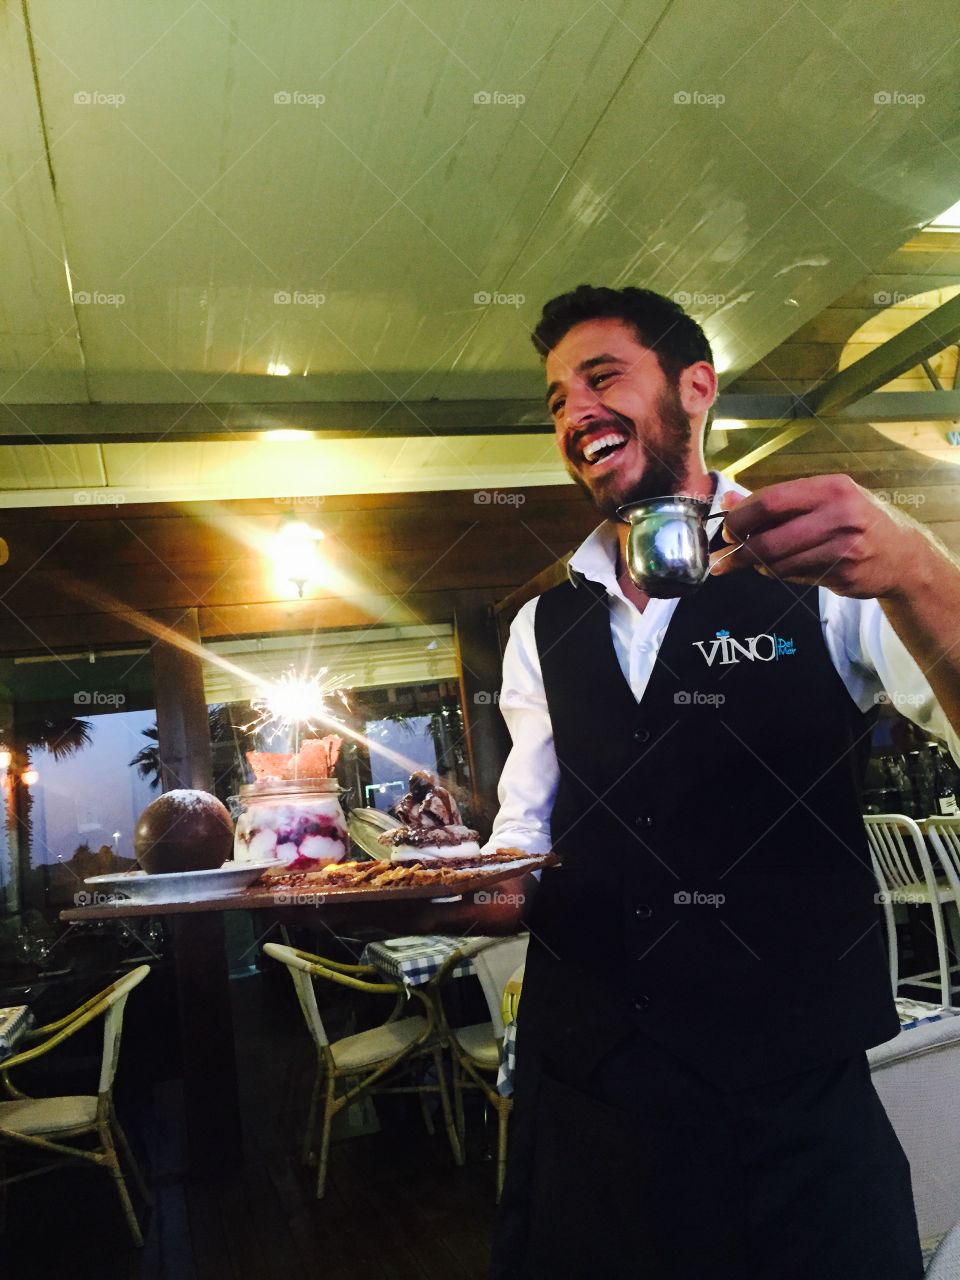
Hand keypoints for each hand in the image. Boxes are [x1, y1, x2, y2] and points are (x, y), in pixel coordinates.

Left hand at [709, 474, 923, 599]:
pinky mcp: (843, 575)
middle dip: (738, 552)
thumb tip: (728, 501)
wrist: (902, 555)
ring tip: (750, 562)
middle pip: (770, 539)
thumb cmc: (855, 520)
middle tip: (723, 559)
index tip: (727, 531)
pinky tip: (778, 568)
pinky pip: (794, 577)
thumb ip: (776, 501)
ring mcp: (843, 549)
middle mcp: (839, 516)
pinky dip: (777, 574)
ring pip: (778, 563)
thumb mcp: (823, 499)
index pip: (771, 502)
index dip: (740, 518)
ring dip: (756, 566)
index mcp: (831, 489)